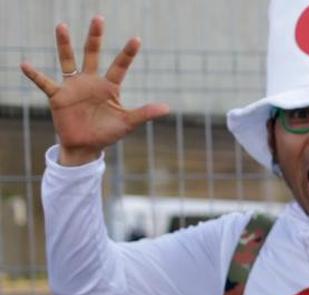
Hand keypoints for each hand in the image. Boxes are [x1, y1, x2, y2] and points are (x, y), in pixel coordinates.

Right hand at [19, 16, 169, 165]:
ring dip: (64, 45)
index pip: (120, 66)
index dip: (128, 53)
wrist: (86, 146)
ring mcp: (73, 86)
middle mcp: (90, 81)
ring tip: (61, 26)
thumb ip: (144, 113)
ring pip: (68, 60)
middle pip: (92, 54)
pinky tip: (25, 64)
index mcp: (109, 86)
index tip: (136, 39)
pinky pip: (44, 82)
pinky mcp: (58, 96)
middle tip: (99, 18)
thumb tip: (167, 108)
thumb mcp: (127, 123)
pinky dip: (34, 74)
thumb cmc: (107, 133)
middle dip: (95, 37)